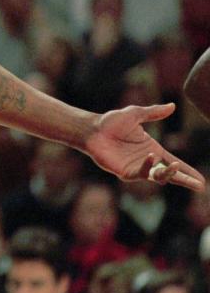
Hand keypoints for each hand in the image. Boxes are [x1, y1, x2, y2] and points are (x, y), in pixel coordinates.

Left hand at [84, 103, 205, 190]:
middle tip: (199, 186)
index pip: (174, 162)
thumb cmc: (111, 122)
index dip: (187, 171)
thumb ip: (154, 112)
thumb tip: (173, 106)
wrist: (92, 129)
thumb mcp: (136, 114)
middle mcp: (147, 161)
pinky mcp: (125, 172)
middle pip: (170, 174)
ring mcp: (136, 168)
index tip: (202, 180)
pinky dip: (148, 166)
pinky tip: (151, 156)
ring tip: (174, 166)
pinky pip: (141, 173)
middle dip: (185, 180)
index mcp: (153, 149)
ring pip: (158, 177)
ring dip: (168, 173)